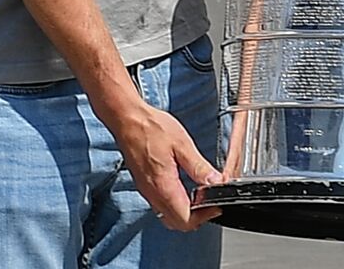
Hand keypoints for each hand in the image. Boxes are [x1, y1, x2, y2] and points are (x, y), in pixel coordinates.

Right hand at [113, 100, 223, 230]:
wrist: (127, 120)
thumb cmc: (151, 128)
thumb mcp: (182, 144)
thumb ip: (199, 167)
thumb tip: (216, 182)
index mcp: (163, 185)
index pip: (185, 220)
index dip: (204, 216)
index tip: (216, 205)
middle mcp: (153, 193)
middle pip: (177, 223)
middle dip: (197, 218)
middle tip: (210, 202)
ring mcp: (147, 191)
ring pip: (168, 216)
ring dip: (186, 213)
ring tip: (200, 196)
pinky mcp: (144, 185)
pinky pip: (161, 205)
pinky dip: (176, 205)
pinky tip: (185, 189)